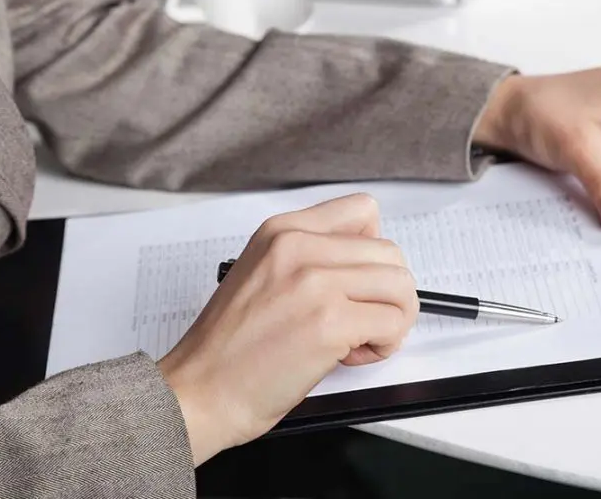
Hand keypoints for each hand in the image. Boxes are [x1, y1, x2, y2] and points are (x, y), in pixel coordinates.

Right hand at [157, 194, 417, 464]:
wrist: (199, 390)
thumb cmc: (229, 347)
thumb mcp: (262, 273)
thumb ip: (309, 257)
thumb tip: (365, 266)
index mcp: (282, 231)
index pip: (363, 211)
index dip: (373, 251)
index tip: (359, 281)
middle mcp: (298, 246)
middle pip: (390, 253)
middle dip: (387, 293)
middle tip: (359, 322)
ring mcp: (315, 281)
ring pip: (401, 285)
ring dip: (392, 319)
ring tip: (358, 340)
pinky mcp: (330, 321)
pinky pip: (394, 322)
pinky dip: (385, 345)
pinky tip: (350, 356)